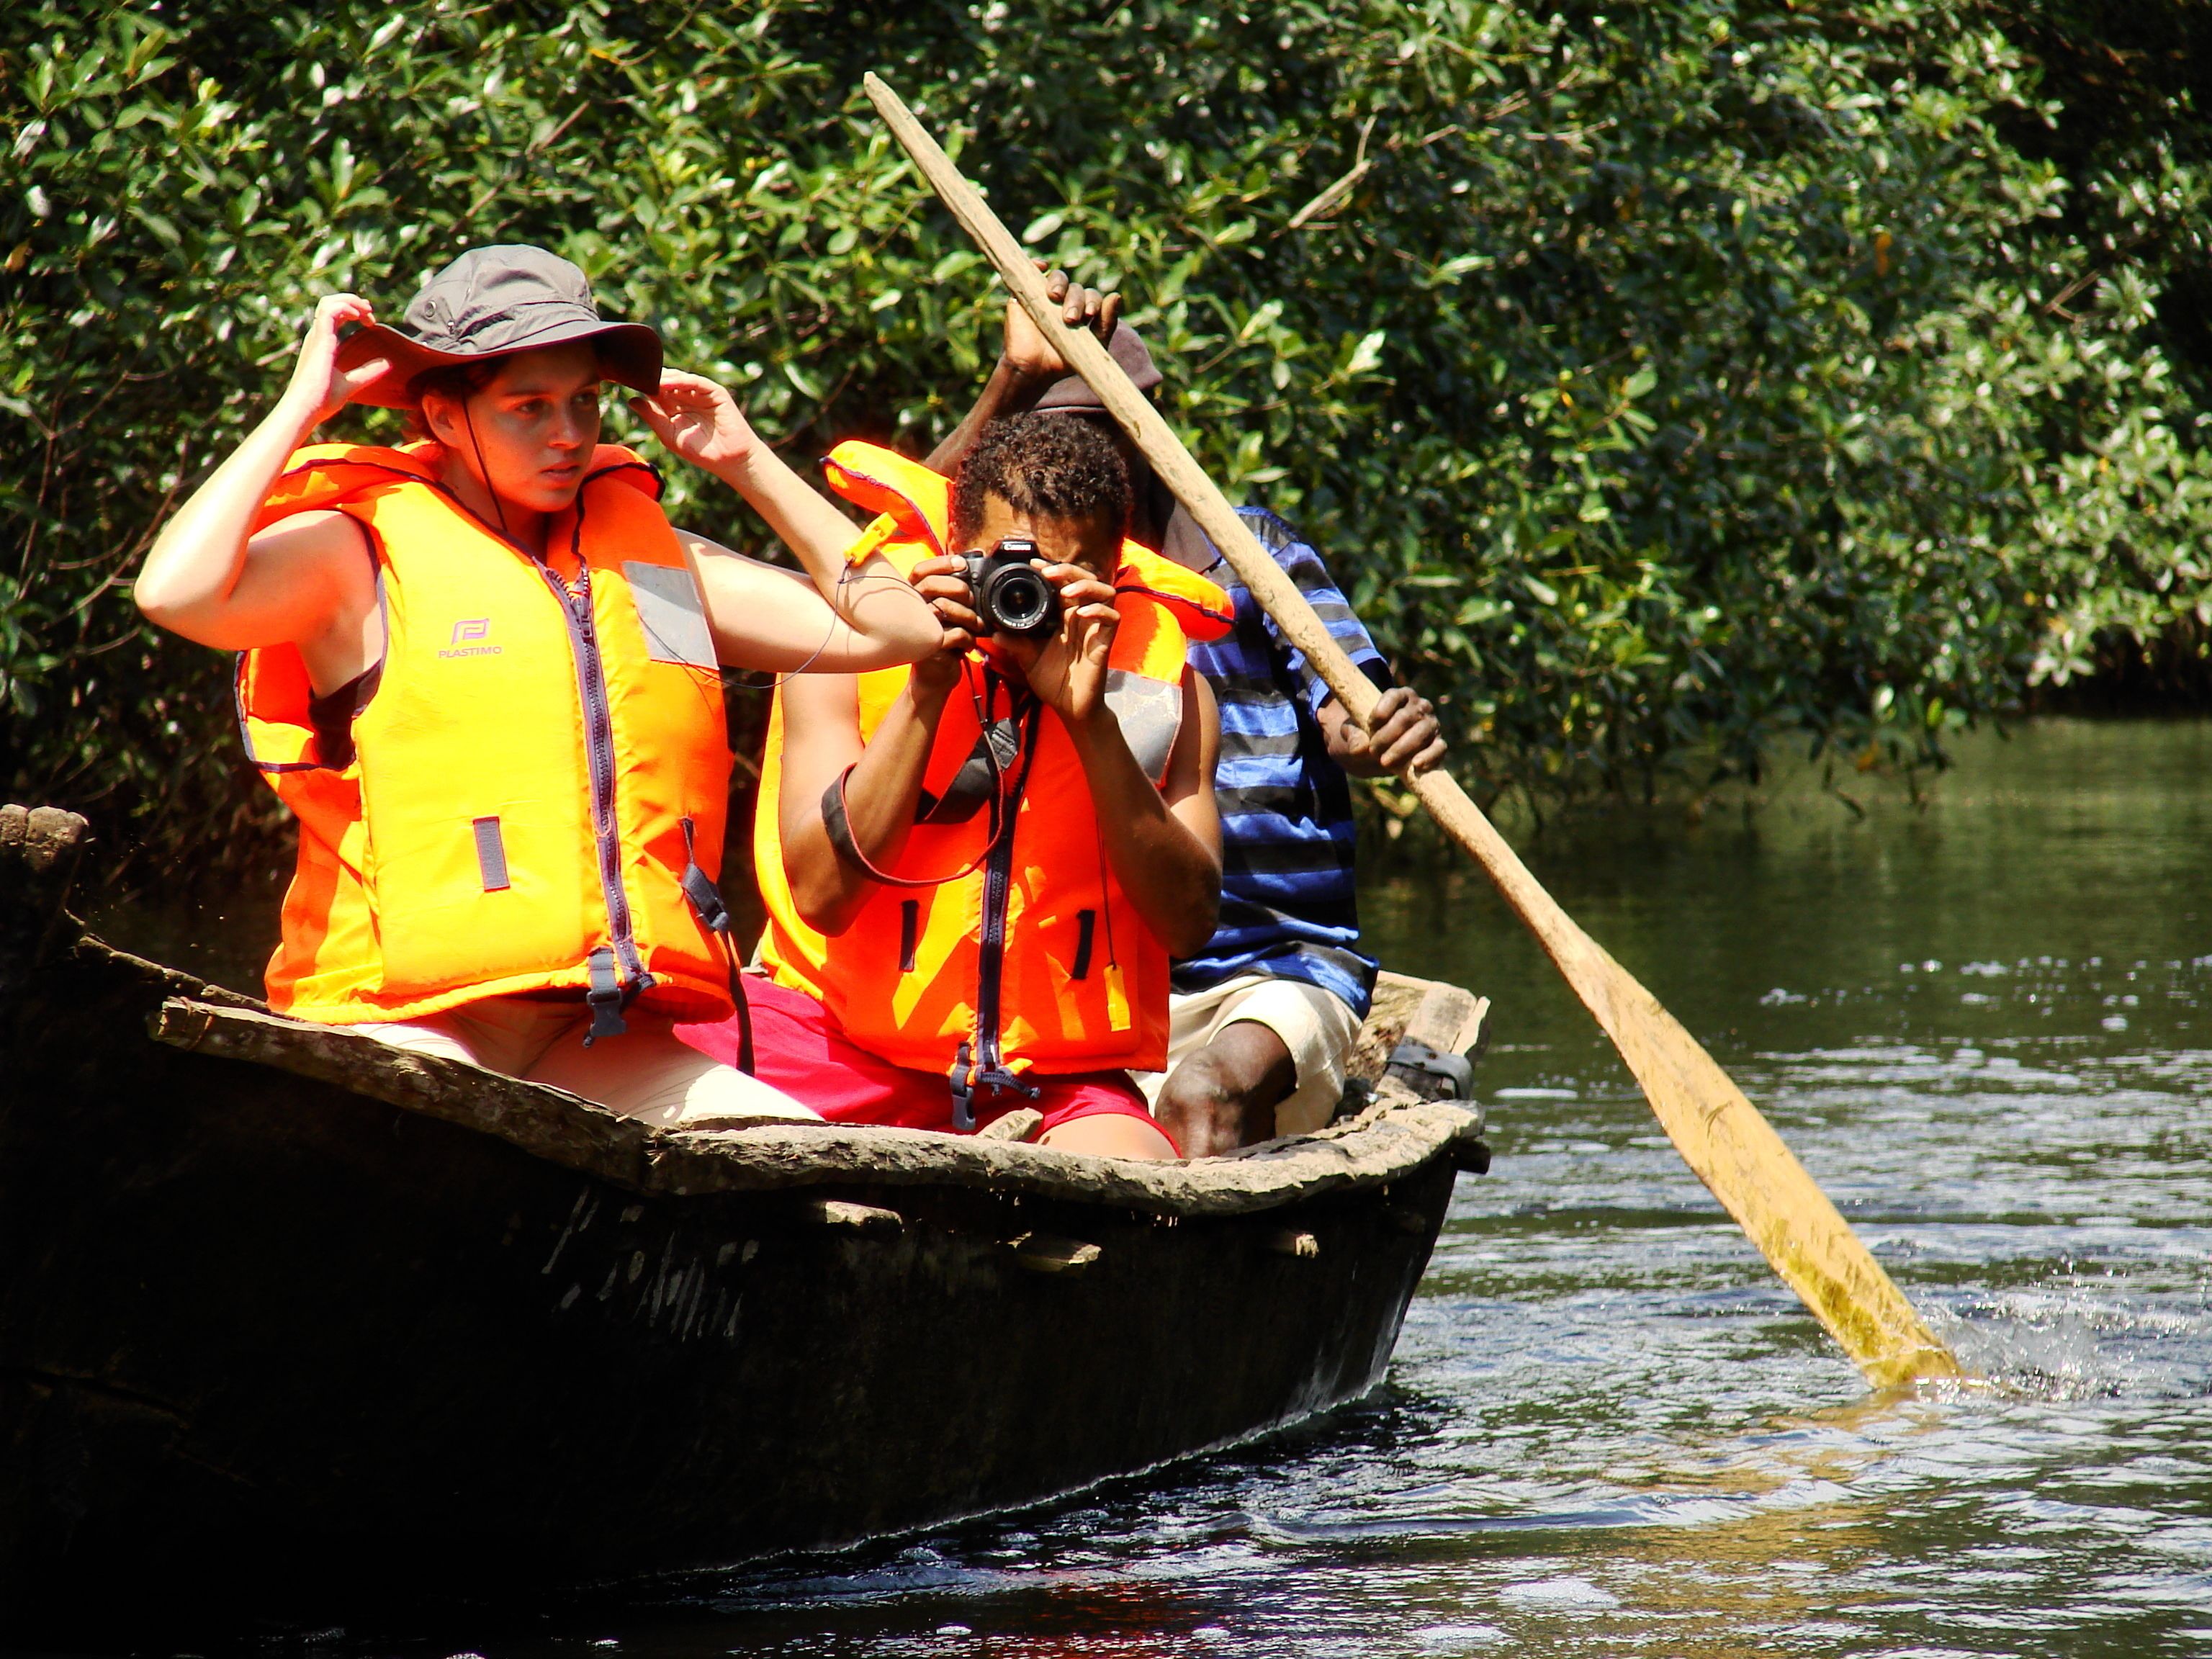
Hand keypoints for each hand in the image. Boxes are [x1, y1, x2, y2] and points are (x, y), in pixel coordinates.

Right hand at [280, 294, 386, 429]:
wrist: (307, 408)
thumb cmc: (322, 399)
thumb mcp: (351, 383)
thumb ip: (367, 372)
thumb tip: (387, 363)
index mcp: (322, 343)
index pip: (334, 314)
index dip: (352, 311)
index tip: (370, 321)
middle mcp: (318, 336)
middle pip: (331, 303)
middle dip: (352, 301)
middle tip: (371, 310)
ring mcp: (317, 337)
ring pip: (329, 303)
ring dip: (350, 301)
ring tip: (367, 310)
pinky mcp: (319, 340)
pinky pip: (329, 311)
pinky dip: (345, 307)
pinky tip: (359, 316)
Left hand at [629, 369, 759, 475]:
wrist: (728, 460)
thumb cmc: (700, 451)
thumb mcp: (669, 434)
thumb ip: (652, 417)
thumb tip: (631, 399)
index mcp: (675, 407)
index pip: (656, 391)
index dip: (643, 386)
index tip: (625, 381)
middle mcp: (687, 397)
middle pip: (666, 381)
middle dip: (652, 377)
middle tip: (634, 374)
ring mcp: (701, 393)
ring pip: (680, 378)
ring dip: (664, 377)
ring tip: (648, 378)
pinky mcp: (715, 392)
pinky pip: (696, 382)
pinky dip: (682, 380)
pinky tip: (666, 383)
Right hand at [906, 556, 981, 699]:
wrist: (934, 677)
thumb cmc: (942, 641)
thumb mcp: (948, 615)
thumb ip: (953, 594)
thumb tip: (970, 570)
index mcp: (914, 598)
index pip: (920, 571)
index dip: (941, 563)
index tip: (962, 564)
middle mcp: (910, 610)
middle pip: (931, 585)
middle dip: (959, 589)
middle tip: (971, 601)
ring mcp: (915, 629)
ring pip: (944, 608)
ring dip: (968, 617)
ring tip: (976, 626)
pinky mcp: (927, 648)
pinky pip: (955, 634)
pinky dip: (968, 638)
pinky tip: (968, 644)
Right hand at [1002, 262, 1121, 382]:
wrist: (1033, 370)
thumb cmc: (1063, 361)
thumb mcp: (1093, 345)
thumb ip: (1107, 323)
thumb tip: (1116, 295)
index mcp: (1081, 310)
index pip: (1091, 297)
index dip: (1093, 302)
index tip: (1090, 315)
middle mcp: (1064, 300)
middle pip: (1076, 288)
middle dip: (1076, 301)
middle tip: (1070, 319)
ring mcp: (1044, 295)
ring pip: (1058, 278)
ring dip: (1059, 283)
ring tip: (1054, 296)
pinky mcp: (1024, 293)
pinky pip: (1030, 271)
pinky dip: (1036, 264)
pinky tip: (1041, 267)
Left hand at [1003, 562, 1118, 723]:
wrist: (1069, 708)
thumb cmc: (1053, 682)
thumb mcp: (1028, 659)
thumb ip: (1014, 644)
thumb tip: (993, 632)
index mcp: (1064, 616)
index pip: (1063, 584)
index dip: (1052, 570)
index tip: (1034, 565)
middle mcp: (1081, 617)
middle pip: (1085, 580)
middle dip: (1068, 571)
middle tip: (1048, 572)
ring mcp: (1095, 628)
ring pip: (1104, 591)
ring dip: (1086, 585)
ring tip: (1066, 591)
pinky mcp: (1105, 641)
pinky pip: (1112, 617)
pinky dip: (1099, 611)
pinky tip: (1082, 614)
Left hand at [1347, 685, 1446, 774]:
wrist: (1378, 753)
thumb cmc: (1366, 735)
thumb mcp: (1352, 733)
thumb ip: (1352, 736)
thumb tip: (1359, 749)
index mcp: (1399, 696)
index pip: (1394, 696)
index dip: (1382, 711)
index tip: (1370, 726)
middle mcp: (1419, 707)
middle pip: (1407, 717)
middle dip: (1388, 736)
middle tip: (1373, 751)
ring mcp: (1431, 725)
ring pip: (1423, 732)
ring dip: (1403, 748)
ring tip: (1385, 762)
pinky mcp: (1438, 744)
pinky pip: (1440, 748)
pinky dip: (1430, 756)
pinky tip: (1415, 765)